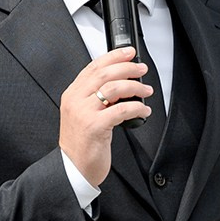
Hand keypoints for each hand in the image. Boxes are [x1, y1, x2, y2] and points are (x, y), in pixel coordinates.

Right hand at [59, 46, 154, 185]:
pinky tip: (144, 111)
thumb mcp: (83, 113)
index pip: (93, 66)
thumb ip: (95, 97)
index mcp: (72, 94)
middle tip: (142, 70)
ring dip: (135, 87)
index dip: (113, 56)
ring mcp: (84, 112)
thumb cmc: (82, 142)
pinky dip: (137, 108)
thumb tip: (121, 83)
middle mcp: (75, 100)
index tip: (129, 53)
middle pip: (104, 73)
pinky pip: (121, 110)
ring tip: (147, 91)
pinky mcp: (95, 126)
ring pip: (114, 88)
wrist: (73, 167)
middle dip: (128, 68)